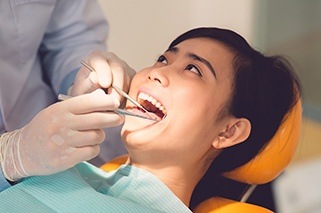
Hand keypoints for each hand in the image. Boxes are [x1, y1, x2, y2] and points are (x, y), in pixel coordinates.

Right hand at [0, 89, 122, 180]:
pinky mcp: (65, 159)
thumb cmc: (46, 128)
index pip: (88, 102)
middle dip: (112, 118)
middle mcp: (60, 125)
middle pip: (97, 120)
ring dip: (100, 135)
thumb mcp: (58, 111)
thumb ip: (79, 104)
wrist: (24, 151)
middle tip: (118, 118)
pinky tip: (87, 146)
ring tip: (94, 135)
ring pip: (96, 136)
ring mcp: (62, 143)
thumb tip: (103, 96)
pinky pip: (91, 151)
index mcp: (59, 110)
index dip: (106, 102)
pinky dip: (93, 148)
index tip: (115, 103)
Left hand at [70, 51, 135, 104]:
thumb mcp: (81, 89)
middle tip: (113, 102)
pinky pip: (135, 86)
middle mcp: (112, 59)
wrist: (93, 94)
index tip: (104, 84)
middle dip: (117, 87)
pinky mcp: (133, 77)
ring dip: (123, 94)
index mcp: (96, 57)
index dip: (104, 72)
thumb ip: (87, 84)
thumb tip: (95, 77)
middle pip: (118, 70)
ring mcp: (124, 67)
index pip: (100, 61)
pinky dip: (130, 96)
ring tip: (114, 105)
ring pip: (128, 79)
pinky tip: (121, 104)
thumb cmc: (85, 90)